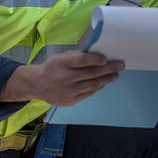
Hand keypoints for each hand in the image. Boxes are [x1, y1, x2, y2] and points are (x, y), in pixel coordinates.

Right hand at [0, 51, 124, 105]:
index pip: (83, 60)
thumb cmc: (53, 67)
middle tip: (120, 65)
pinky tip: (104, 82)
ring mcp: (68, 91)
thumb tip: (99, 56)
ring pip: (93, 85)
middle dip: (109, 69)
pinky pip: (88, 93)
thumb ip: (78, 56)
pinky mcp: (71, 100)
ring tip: (115, 75)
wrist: (37, 84)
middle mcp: (65, 78)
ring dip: (107, 79)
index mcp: (62, 63)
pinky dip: (98, 87)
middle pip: (92, 73)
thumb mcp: (62, 57)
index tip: (106, 58)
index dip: (97, 59)